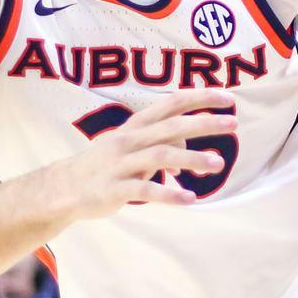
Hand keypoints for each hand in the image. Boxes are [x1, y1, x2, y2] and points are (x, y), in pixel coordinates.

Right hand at [64, 92, 238, 218]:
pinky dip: (169, 194)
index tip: (227, 98)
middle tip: (233, 124)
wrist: (63, 188)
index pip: (171, 104)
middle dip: (203, 123)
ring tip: (218, 164)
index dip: (199, 98)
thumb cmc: (106, 165)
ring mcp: (120, 164)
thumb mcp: (132, 149)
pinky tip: (190, 199)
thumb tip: (189, 157)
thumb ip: (162, 147)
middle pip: (171, 126)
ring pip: (160, 155)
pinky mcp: (114, 189)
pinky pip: (145, 190)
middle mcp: (129, 140)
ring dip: (191, 158)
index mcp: (135, 126)